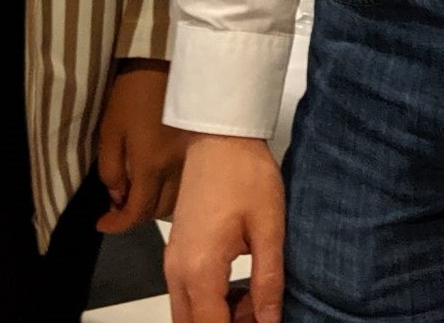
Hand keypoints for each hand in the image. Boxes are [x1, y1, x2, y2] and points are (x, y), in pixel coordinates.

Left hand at [96, 60, 186, 233]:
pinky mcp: (200, 149)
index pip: (137, 213)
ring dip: (155, 204)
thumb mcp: (109, 130)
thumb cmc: (133, 94)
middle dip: (135, 214)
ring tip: (137, 193)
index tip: (101, 223)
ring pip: (177, 201)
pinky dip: (171, 191)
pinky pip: (187, 184)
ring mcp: (192, 160)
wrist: (168, 62)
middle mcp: (176, 170)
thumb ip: (110, 169)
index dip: (117, 224)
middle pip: (158, 211)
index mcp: (151, 166)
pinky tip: (159, 180)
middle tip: (117, 205)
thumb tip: (117, 196)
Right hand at [163, 133, 284, 322]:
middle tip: (261, 314)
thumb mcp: (269, 228)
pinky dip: (210, 301)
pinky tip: (241, 286)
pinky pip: (187, 293)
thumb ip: (268, 281)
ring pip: (188, 313)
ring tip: (256, 300)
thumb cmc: (245, 174)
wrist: (220, 138)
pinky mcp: (177, 251)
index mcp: (200, 269)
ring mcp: (173, 261)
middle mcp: (177, 271)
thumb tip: (270, 320)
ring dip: (217, 317)